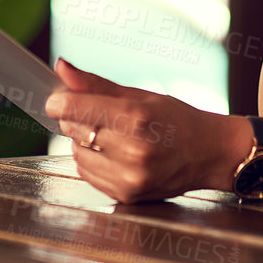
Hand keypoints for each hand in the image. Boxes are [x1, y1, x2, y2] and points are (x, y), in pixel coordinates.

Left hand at [46, 58, 251, 202]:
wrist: (208, 154)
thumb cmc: (176, 119)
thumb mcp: (139, 95)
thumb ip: (95, 84)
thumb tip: (61, 67)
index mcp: (137, 118)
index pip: (77, 109)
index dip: (59, 102)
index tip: (54, 100)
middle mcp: (132, 150)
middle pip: (74, 130)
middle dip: (76, 119)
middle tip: (95, 114)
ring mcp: (129, 177)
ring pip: (77, 154)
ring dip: (84, 142)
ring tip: (112, 136)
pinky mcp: (126, 195)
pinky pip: (88, 174)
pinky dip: (92, 161)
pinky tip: (114, 154)